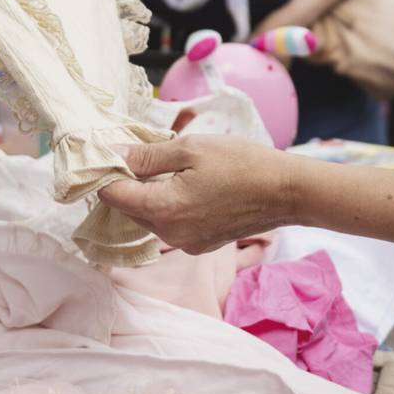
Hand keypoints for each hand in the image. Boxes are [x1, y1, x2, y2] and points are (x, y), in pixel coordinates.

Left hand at [95, 136, 297, 252]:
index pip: (113, 196)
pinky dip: (170, 206)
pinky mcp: (200, 244)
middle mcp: (170, 235)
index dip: (107, 172)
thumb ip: (148, 155)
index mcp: (163, 210)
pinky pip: (171, 225)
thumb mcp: (191, 148)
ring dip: (149, 195)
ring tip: (166, 167)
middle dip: (128, 183)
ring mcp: (186, 244)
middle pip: (129, 210)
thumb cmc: (242, 163)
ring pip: (150, 218)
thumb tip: (114, 155)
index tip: (111, 152)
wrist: (286, 192)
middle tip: (140, 154)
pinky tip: (186, 186)